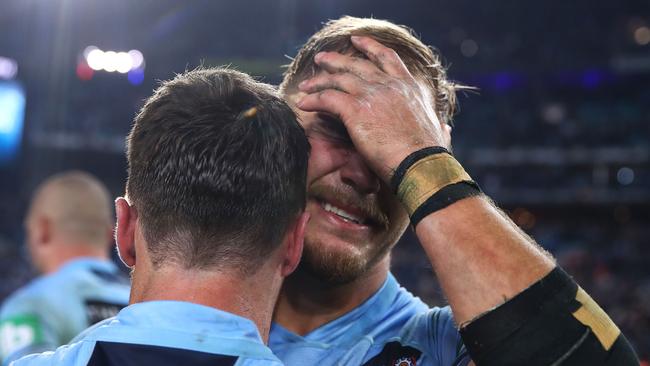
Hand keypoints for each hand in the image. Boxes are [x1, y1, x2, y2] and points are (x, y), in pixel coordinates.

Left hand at [296, 35, 450, 182]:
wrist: (421, 164)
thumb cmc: (430, 156)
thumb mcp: (439, 133)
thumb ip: (439, 127)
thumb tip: (444, 129)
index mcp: (409, 87)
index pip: (387, 58)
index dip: (370, 47)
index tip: (357, 42)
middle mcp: (390, 85)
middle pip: (357, 65)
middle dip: (337, 60)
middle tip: (322, 59)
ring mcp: (372, 94)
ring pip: (338, 79)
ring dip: (319, 80)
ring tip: (306, 83)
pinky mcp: (356, 109)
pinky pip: (327, 98)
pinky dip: (313, 100)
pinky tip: (303, 104)